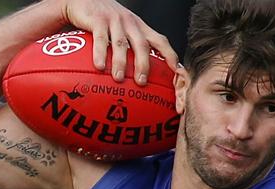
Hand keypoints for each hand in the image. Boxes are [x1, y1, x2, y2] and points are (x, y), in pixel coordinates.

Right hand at [57, 0, 178, 84]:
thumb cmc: (103, 19)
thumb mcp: (122, 29)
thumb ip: (130, 46)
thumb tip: (136, 75)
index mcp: (139, 26)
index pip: (160, 40)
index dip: (169, 55)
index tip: (175, 71)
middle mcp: (130, 23)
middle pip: (142, 45)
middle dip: (143, 64)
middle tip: (141, 82)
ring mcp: (114, 20)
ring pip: (121, 44)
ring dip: (121, 62)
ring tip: (119, 78)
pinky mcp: (98, 20)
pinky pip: (101, 39)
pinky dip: (101, 54)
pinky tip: (99, 67)